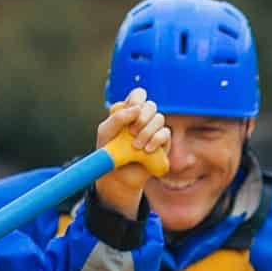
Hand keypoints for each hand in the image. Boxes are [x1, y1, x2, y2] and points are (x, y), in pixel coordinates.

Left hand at [93, 90, 170, 215]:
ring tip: (136, 146)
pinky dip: (156, 140)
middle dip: (142, 117)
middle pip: (151, 105)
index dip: (137, 98)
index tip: (131, 110)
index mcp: (129, 111)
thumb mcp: (106, 132)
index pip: (139, 94)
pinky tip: (146, 150)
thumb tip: (137, 109)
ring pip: (159, 119)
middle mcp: (143, 119)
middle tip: (131, 132)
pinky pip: (165, 134)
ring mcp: (154, 131)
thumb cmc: (109, 152)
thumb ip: (118, 117)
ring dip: (147, 131)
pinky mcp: (163, 144)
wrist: (116, 176)